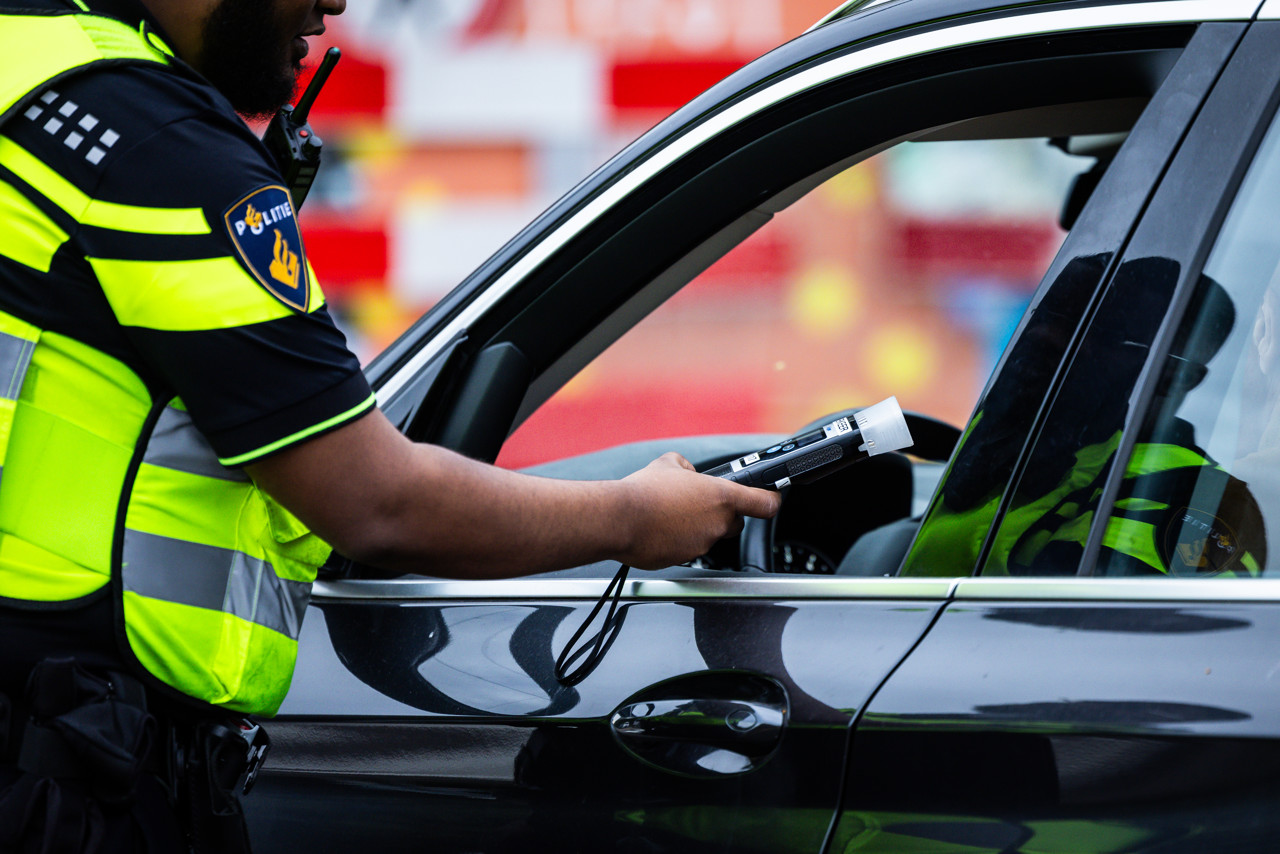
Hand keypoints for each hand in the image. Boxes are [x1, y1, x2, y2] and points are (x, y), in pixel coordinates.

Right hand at [617, 452, 781, 569]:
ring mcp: (703, 544)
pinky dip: (679, 540)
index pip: (765, 503)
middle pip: (735, 522)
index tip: (772, 498)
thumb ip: (687, 467)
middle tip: (699, 504)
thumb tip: (688, 473)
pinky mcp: (685, 559)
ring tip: (670, 514)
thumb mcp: (669, 463)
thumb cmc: (644, 492)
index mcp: (722, 496)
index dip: (772, 500)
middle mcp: (717, 523)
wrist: (620, 519)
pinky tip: (661, 528)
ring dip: (696, 527)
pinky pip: (689, 549)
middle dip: (722, 515)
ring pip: (709, 536)